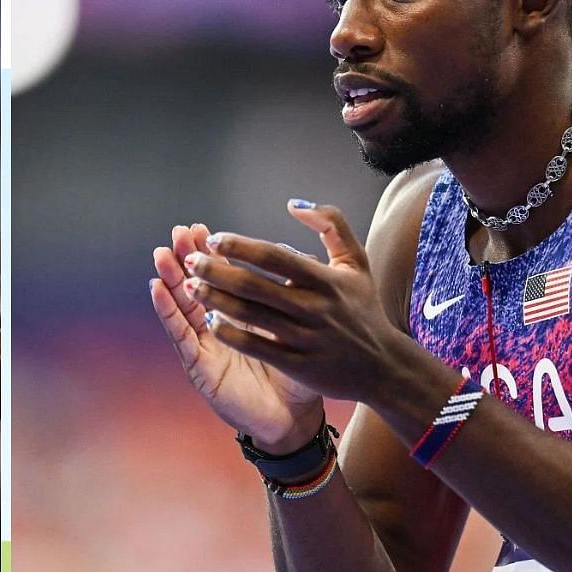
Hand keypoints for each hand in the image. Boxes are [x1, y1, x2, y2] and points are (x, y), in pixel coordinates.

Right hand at [151, 222, 321, 450]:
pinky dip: (168, 311)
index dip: (209, 253)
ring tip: (162, 254)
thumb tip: (289, 254)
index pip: (220, 277)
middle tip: (179, 232)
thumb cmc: (299, 372)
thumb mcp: (294, 326)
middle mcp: (217, 328)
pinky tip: (157, 289)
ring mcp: (205, 347)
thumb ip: (288, 294)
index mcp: (240, 316)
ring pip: (182, 307)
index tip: (201, 228)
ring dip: (171, 279)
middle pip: (196, 286)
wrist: (296, 417)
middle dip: (186, 258)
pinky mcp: (199, 367)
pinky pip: (181, 336)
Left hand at [185, 202, 404, 402]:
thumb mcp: (357, 261)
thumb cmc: (363, 309)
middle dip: (216, 271)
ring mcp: (304, 337)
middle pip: (254, 285)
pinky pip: (255, 346)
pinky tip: (209, 319)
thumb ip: (332, 224)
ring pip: (249, 315)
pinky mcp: (297, 364)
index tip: (213, 239)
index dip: (240, 246)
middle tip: (190, 261)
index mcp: (325, 279)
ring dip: (214, 299)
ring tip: (188, 287)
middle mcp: (313, 307)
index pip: (274, 256)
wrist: (383, 367)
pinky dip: (229, 332)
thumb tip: (294, 204)